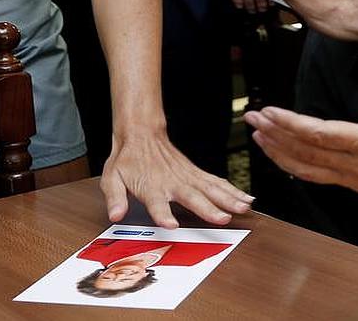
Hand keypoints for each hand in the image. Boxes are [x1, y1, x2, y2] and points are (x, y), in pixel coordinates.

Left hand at [100, 125, 253, 227]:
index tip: (171, 225)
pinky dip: (232, 190)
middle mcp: (172, 182)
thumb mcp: (112, 177)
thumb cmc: (127, 158)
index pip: (156, 203)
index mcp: (151, 186)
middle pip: (192, 197)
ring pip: (211, 188)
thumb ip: (114, 197)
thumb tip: (115, 214)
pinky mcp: (195, 173)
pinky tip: (246, 198)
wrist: (141, 133)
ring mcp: (187, 176)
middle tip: (224, 219)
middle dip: (209, 208)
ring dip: (228, 199)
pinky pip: (216, 182)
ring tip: (243, 208)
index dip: (163, 214)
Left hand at [244, 63, 357, 196]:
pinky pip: (322, 178)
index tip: (268, 112)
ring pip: (310, 169)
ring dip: (280, 153)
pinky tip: (283, 157)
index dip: (291, 124)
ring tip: (257, 137)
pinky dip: (298, 167)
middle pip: (307, 153)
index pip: (321, 134)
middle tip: (250, 119)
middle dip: (275, 136)